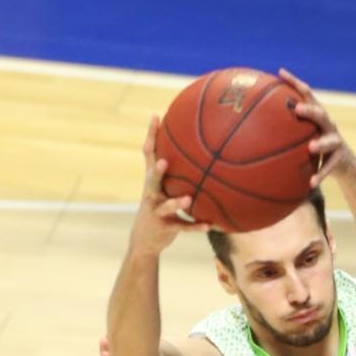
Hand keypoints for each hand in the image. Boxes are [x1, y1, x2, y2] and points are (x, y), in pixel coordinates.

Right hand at [128, 116, 195, 254]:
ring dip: (175, 203)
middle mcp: (151, 194)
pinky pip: (183, 227)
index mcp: (151, 180)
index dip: (151, 136)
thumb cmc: (159, 206)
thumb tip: (197, 147)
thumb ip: (174, 170)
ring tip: (187, 199)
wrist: (145, 239)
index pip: (148, 154)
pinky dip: (195, 226)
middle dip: (156, 171)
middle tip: (164, 161)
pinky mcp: (166, 228)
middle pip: (151, 180)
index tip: (156, 116)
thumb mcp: (162, 187)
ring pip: (165, 206)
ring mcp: (157, 212)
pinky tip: (209, 225)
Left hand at [280, 68, 347, 185]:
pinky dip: (320, 175)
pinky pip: (329, 168)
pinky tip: (311, 183)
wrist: (346, 168)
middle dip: (311, 110)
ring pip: (330, 141)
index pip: (307, 94)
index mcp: (317, 116)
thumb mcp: (304, 137)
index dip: (295, 82)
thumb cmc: (318, 150)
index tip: (280, 72)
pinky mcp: (341, 159)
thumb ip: (287, 130)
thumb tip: (253, 129)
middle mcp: (328, 125)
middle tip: (298, 109)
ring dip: (321, 143)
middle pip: (321, 114)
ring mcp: (337, 142)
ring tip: (311, 148)